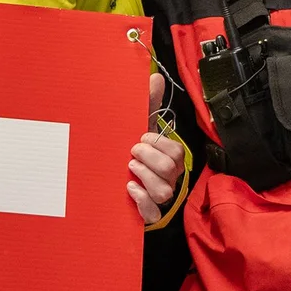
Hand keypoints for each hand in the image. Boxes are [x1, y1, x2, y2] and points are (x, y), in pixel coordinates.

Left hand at [128, 74, 182, 221]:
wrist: (114, 184)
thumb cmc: (133, 155)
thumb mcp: (140, 128)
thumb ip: (149, 104)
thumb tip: (156, 77)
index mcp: (170, 159)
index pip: (176, 150)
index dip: (157, 143)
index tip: (140, 139)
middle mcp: (169, 178)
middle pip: (170, 168)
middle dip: (148, 157)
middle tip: (132, 153)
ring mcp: (160, 198)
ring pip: (163, 191)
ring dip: (144, 177)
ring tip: (129, 170)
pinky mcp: (149, 214)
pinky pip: (153, 212)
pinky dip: (141, 200)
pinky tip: (129, 188)